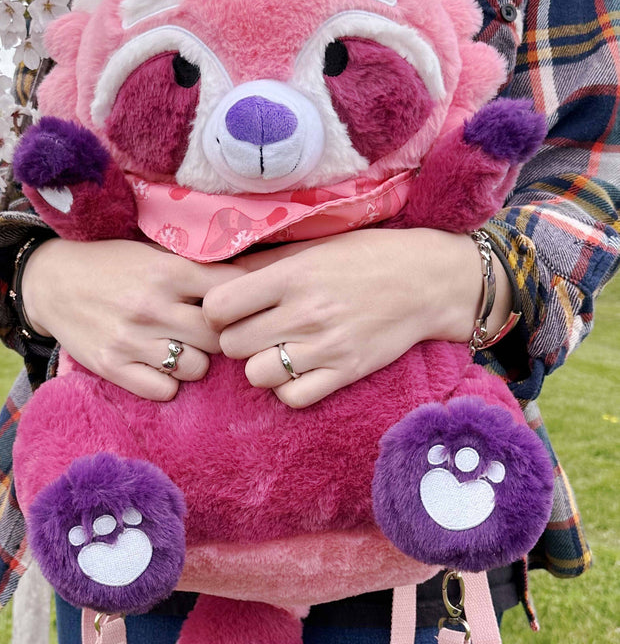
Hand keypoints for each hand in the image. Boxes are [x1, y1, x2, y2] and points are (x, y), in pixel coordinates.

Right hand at [21, 238, 244, 399]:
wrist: (50, 282)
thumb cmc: (112, 265)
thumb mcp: (154, 255)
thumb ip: (197, 269)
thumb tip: (257, 275)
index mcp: (168, 271)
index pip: (232, 293)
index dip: (245, 304)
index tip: (244, 309)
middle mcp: (152, 306)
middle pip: (219, 338)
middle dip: (222, 338)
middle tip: (213, 335)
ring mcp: (131, 340)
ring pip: (196, 369)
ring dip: (196, 362)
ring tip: (183, 349)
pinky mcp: (112, 366)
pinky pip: (164, 391)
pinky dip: (168, 383)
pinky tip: (160, 366)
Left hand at [202, 228, 513, 407]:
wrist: (427, 282)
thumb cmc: (366, 257)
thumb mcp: (314, 246)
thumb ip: (265, 262)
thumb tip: (216, 271)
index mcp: (293, 275)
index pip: (218, 306)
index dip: (217, 310)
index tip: (230, 307)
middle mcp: (306, 312)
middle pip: (232, 344)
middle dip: (235, 338)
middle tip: (254, 329)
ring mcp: (326, 347)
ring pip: (256, 375)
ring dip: (260, 365)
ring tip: (276, 349)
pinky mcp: (346, 372)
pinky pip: (292, 397)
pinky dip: (288, 387)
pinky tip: (298, 369)